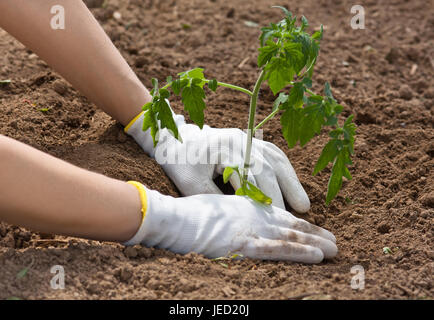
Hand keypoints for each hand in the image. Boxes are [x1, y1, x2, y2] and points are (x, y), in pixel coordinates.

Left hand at [125, 108, 309, 212]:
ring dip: (291, 181)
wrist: (173, 139)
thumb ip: (217, 199)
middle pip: (269, 166)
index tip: (274, 219)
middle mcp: (239, 139)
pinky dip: (284, 169)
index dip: (265, 198)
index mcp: (225, 148)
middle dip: (283, 193)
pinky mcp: (248, 139)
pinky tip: (292, 184)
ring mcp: (245, 137)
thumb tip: (243, 216)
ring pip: (276, 158)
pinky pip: (272, 153)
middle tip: (296, 216)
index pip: (253, 176)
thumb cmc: (180, 163)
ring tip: (304, 204)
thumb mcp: (192, 185)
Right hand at [125, 183, 336, 262]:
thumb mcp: (214, 210)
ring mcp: (251, 229)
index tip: (315, 230)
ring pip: (290, 236)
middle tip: (334, 241)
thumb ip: (231, 216)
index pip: (279, 216)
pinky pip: (278, 249)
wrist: (173, 218)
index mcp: (247, 207)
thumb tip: (238, 223)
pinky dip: (299, 252)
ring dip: (315, 243)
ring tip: (334, 249)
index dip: (299, 224)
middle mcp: (254, 215)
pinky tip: (317, 256)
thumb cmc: (188, 215)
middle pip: (290, 225)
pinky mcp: (245, 243)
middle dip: (314, 234)